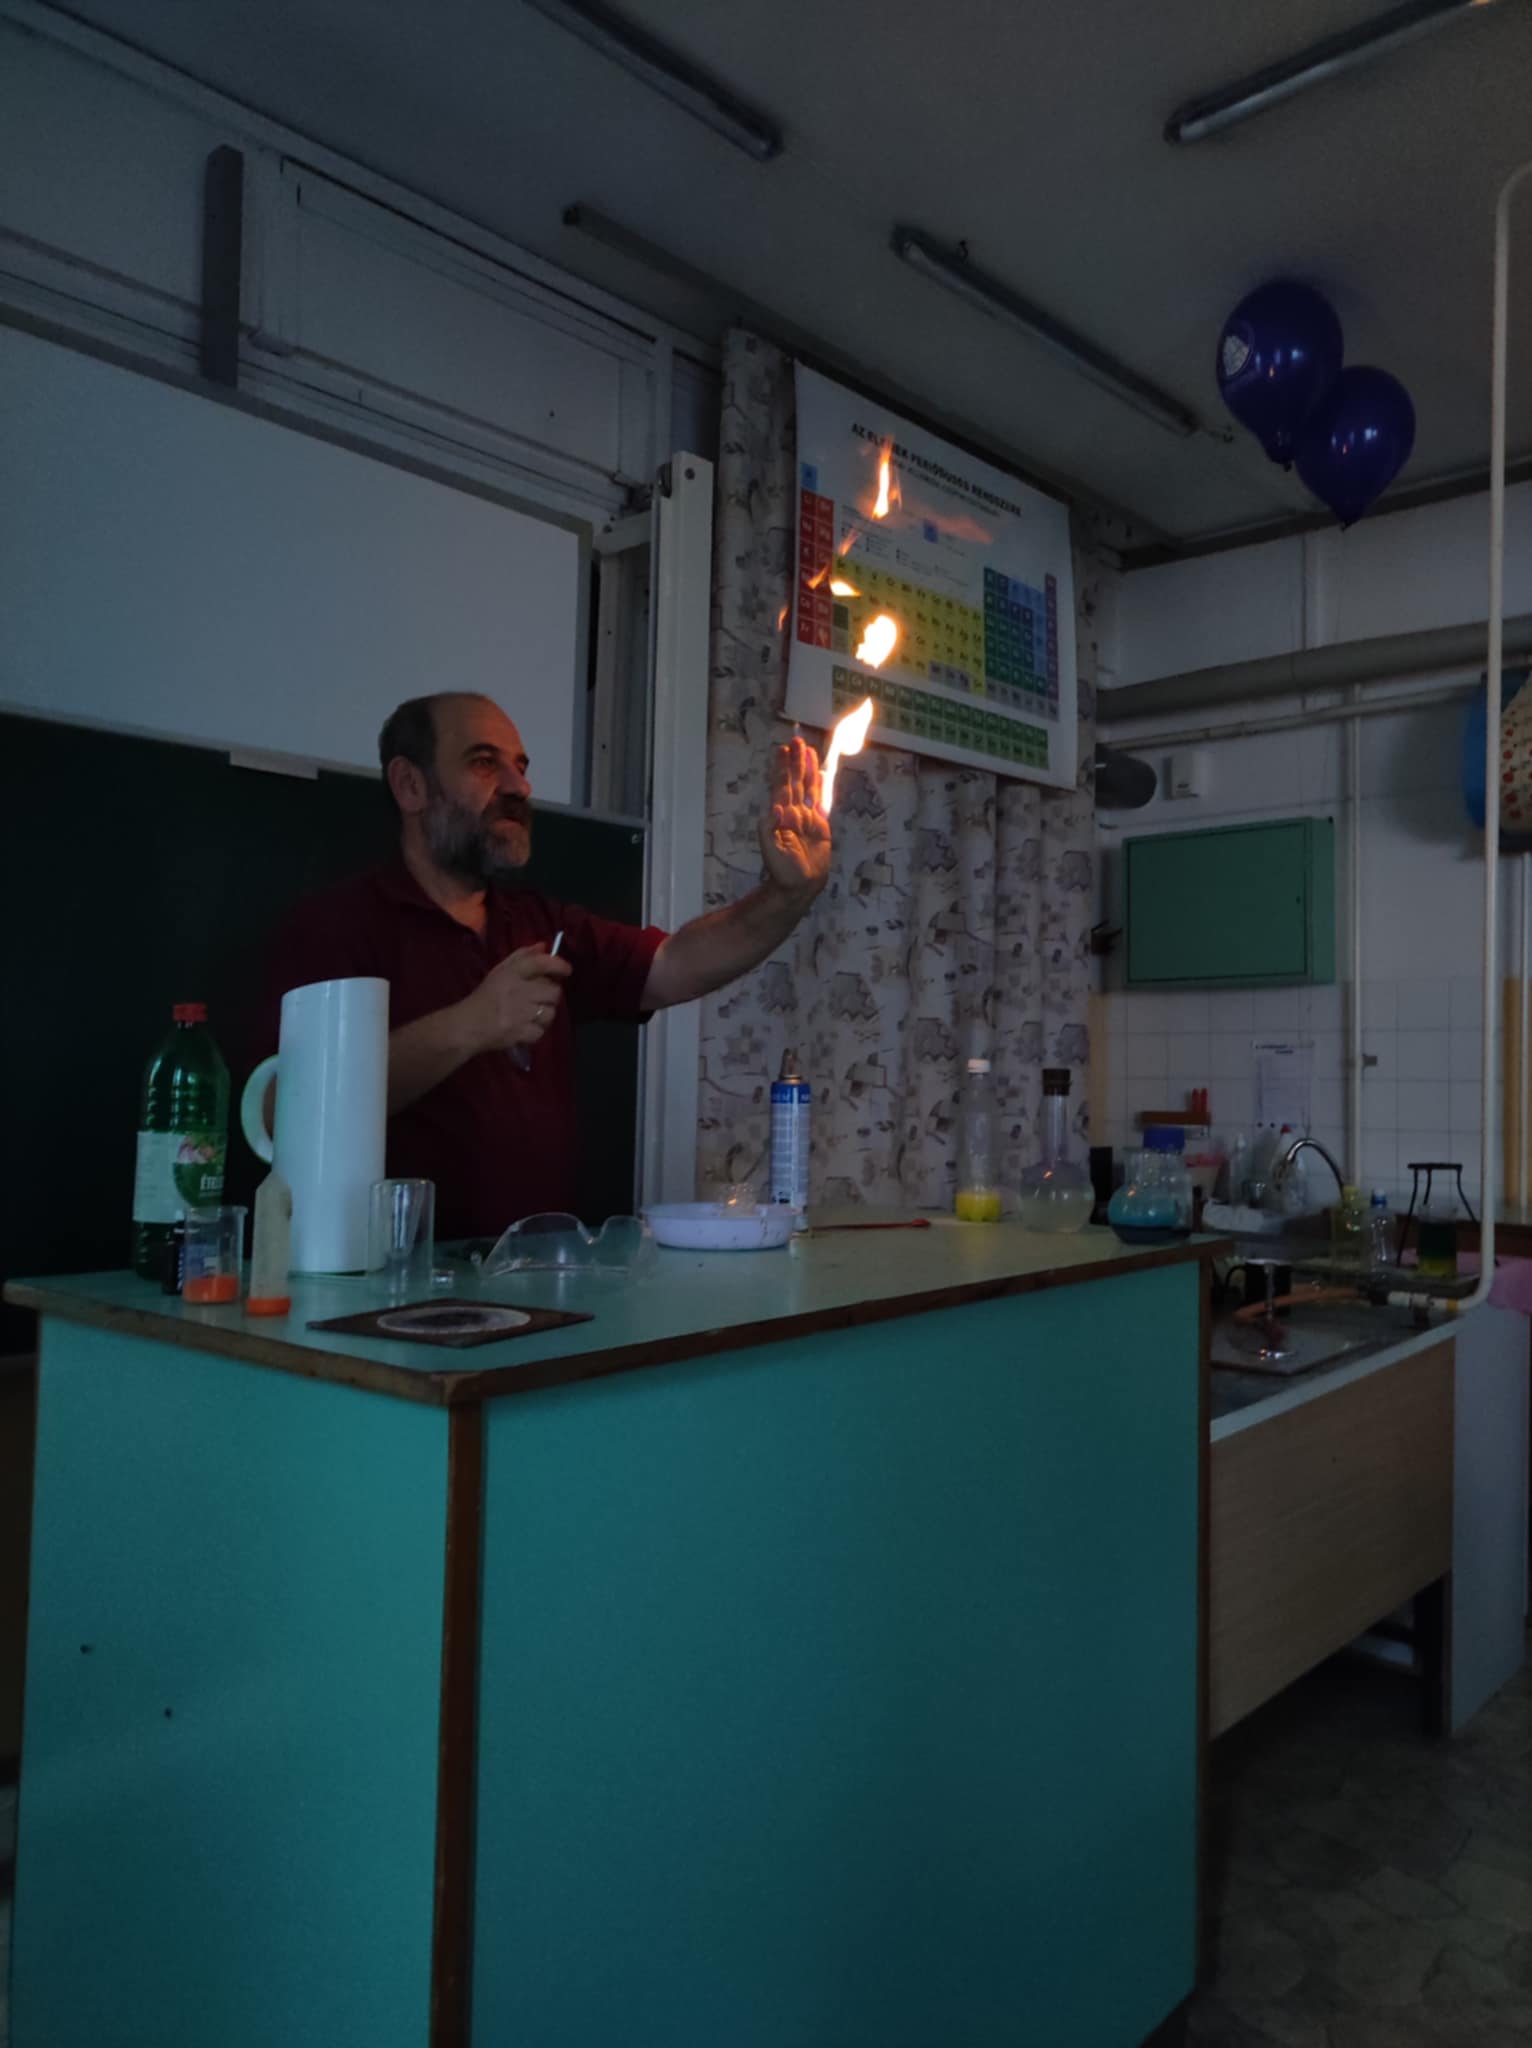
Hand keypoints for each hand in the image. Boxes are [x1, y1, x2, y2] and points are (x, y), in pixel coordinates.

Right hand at [456, 945, 571, 1055]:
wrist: (468, 1026)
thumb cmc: (485, 997)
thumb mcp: (499, 972)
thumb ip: (522, 957)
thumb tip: (544, 946)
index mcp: (510, 973)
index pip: (540, 963)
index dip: (557, 964)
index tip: (567, 970)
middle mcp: (517, 991)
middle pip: (553, 992)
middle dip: (551, 995)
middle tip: (541, 998)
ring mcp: (519, 1014)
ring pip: (549, 1013)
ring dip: (544, 1014)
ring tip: (532, 1014)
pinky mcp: (520, 1033)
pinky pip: (540, 1031)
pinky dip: (535, 1031)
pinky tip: (525, 1028)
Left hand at [758, 736, 829, 900]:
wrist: (800, 885)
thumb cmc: (783, 870)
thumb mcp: (771, 850)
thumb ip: (770, 829)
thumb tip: (776, 807)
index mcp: (779, 815)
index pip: (781, 785)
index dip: (783, 767)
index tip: (784, 749)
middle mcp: (793, 811)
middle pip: (794, 781)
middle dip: (795, 761)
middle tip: (797, 739)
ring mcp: (807, 817)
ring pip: (807, 787)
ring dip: (807, 769)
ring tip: (808, 750)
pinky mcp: (820, 825)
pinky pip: (820, 800)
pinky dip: (820, 786)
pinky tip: (820, 773)